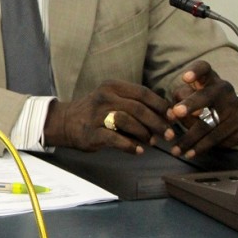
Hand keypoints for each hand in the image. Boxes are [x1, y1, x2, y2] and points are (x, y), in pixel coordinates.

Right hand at [43, 80, 170, 153]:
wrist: (65, 122)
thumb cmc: (96, 111)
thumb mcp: (113, 99)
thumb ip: (135, 104)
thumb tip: (167, 116)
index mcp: (112, 86)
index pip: (143, 93)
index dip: (161, 106)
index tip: (172, 117)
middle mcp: (104, 97)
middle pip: (138, 108)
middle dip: (157, 122)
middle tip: (168, 134)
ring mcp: (96, 115)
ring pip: (128, 121)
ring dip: (144, 133)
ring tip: (151, 142)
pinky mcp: (91, 132)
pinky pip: (115, 139)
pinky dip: (130, 146)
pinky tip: (138, 150)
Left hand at [166, 61, 237, 158]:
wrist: (229, 116)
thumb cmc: (200, 101)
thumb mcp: (189, 94)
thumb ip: (180, 98)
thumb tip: (174, 112)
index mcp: (209, 79)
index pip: (205, 68)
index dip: (196, 71)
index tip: (185, 78)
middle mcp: (224, 91)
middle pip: (209, 95)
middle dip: (192, 103)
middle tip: (177, 112)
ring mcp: (233, 109)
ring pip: (211, 123)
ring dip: (191, 137)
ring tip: (176, 148)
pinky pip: (217, 138)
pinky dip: (201, 147)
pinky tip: (190, 153)